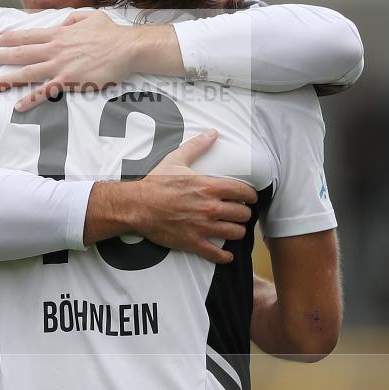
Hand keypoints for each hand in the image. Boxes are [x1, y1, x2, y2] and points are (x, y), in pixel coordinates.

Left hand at [0, 11, 136, 111]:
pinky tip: (18, 105)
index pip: (29, 36)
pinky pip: (45, 92)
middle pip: (21, 54)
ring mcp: (60, 66)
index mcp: (59, 34)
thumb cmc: (110, 33)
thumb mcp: (89, 17)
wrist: (125, 48)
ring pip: (27, 73)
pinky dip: (30, 99)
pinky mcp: (69, 82)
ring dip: (7, 79)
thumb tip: (63, 23)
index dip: (11, 38)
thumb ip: (72, 19)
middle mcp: (55, 50)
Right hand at [131, 129, 256, 262]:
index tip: (249, 198)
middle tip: (240, 213)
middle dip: (244, 213)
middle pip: (243, 214)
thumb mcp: (177, 160)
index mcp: (210, 187)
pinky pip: (217, 254)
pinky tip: (226, 255)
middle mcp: (211, 208)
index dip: (250, 196)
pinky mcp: (194, 242)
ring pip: (235, 233)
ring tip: (234, 229)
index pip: (244, 193)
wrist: (137, 206)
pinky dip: (224, 256)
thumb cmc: (156, 183)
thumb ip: (197, 146)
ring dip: (237, 231)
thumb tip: (212, 133)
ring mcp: (203, 227)